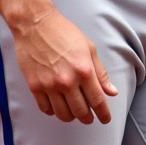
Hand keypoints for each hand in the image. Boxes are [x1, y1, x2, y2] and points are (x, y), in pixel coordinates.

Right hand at [11, 7, 118, 124]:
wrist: (36, 25)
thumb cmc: (64, 33)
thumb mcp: (89, 48)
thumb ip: (100, 73)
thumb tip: (111, 91)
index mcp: (84, 70)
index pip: (97, 100)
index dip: (103, 113)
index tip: (105, 119)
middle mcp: (67, 81)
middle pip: (80, 111)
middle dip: (87, 118)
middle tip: (90, 117)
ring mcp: (49, 85)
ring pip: (62, 114)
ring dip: (71, 116)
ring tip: (75, 112)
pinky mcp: (34, 87)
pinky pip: (45, 109)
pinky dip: (53, 111)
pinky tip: (58, 106)